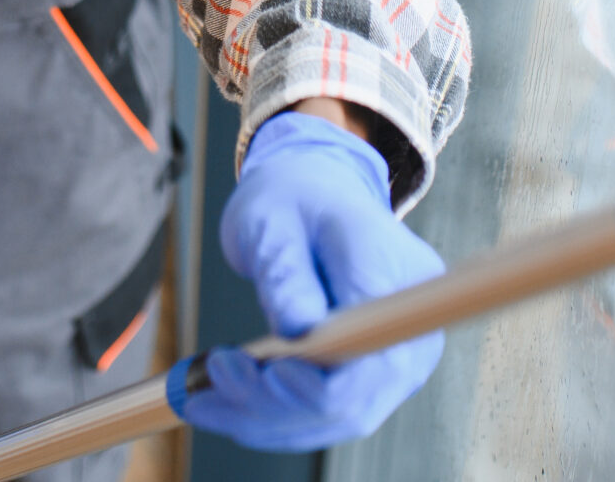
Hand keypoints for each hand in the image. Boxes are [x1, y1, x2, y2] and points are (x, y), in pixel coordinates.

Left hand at [171, 108, 444, 450]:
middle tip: (212, 374)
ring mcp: (394, 360)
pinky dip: (267, 418)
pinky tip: (220, 403)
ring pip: (333, 419)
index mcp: (401, 275)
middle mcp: (414, 329)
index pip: (375, 358)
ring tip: (200, 396)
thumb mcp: (276, 219)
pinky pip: (321, 415)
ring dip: (262, 419)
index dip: (325, 383)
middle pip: (354, 400)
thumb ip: (287, 271)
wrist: (313, 196)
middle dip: (275, 404)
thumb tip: (296, 329)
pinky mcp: (366, 378)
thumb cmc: (295, 197)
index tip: (270, 372)